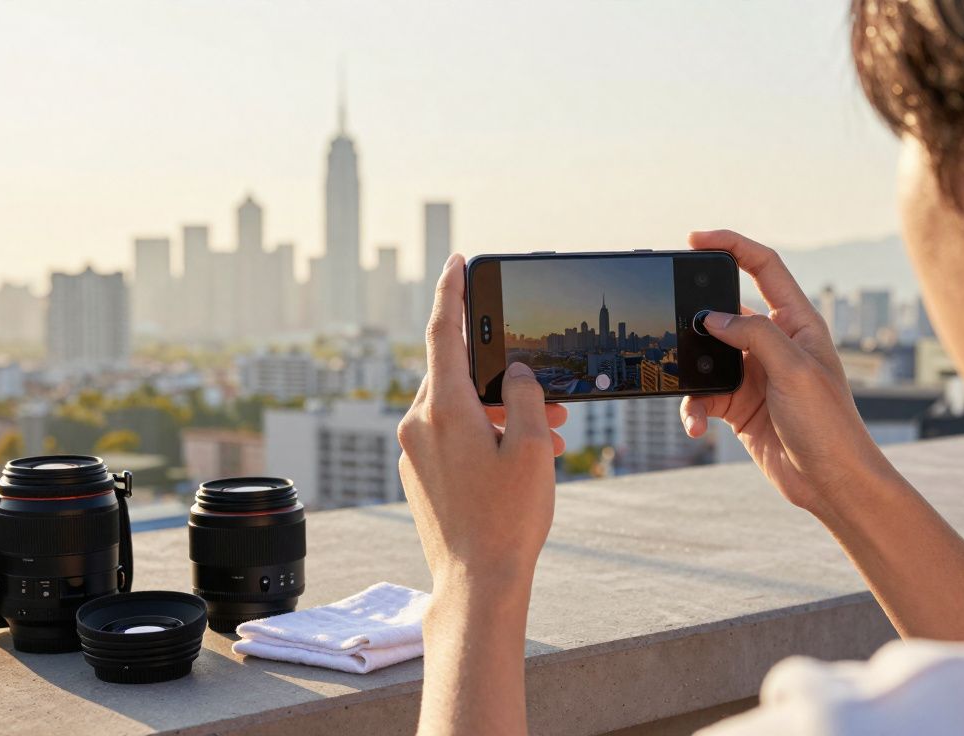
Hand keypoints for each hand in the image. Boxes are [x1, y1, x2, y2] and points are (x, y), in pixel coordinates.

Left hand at [398, 253, 559, 586]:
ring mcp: (415, 452)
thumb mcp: (531, 447)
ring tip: (548, 430)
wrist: (477, 581)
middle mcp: (418, 424)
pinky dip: (486, 432)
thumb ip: (527, 396)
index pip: (444, 331)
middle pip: (459, 374)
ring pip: (460, 407)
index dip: (453, 291)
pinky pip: (452, 435)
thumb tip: (519, 374)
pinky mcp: (419, 474)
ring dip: (501, 409)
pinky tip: (523, 454)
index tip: (458, 262)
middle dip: (505, 374)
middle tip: (547, 388)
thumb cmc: (506, 519)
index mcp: (443, 408)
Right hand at [681, 230, 896, 513]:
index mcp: (797, 323)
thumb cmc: (829, 425)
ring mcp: (755, 374)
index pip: (764, 267)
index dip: (731, 246)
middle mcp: (775, 343)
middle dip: (695, 318)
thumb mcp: (794, 370)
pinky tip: (697, 427)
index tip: (695, 239)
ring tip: (689, 396)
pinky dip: (693, 409)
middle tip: (669, 318)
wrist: (831, 483)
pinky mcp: (739, 405)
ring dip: (691, 374)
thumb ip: (753, 334)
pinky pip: (704, 395)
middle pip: (725, 312)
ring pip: (706, 357)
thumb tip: (711, 317)